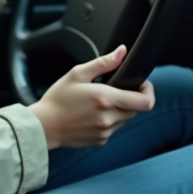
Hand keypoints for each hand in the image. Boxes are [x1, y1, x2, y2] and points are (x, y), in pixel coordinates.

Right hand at [29, 45, 155, 149]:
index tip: (141, 84)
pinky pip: (114, 129)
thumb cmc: (58, 99)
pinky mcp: (101, 141)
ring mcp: (105, 132)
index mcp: (105, 98)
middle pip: (137, 110)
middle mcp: (109, 118)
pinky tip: (93, 114)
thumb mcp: (77, 74)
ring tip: (100, 103)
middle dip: (131, 98)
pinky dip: (109, 121)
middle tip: (117, 90)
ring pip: (125, 119)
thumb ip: (103, 63)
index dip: (148, 91)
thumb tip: (122, 52)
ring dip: (120, 110)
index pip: (145, 101)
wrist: (44, 126)